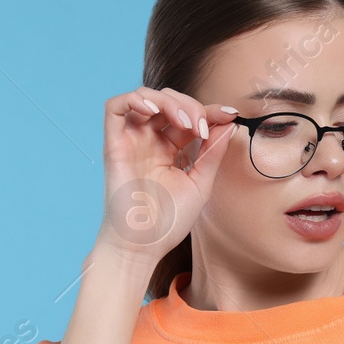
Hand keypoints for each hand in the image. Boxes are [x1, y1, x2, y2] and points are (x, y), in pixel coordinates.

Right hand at [96, 86, 241, 263]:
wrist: (143, 246)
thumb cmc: (168, 222)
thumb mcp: (200, 183)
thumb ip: (212, 153)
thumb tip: (228, 124)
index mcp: (170, 150)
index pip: (188, 117)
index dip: (210, 110)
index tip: (230, 116)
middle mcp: (150, 141)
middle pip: (168, 102)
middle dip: (191, 105)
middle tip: (203, 126)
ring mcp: (131, 141)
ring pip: (145, 98)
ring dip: (168, 101)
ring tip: (186, 122)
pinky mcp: (114, 144)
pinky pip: (116, 107)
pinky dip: (134, 99)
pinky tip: (154, 111)